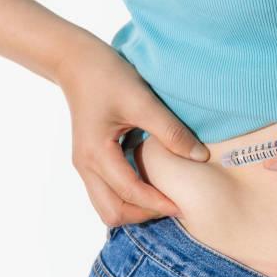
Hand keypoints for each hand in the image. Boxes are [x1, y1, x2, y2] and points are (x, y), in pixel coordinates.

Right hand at [56, 38, 209, 225]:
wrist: (76, 62)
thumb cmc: (107, 76)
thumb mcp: (142, 101)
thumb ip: (171, 131)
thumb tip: (200, 156)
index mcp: (96, 153)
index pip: (130, 192)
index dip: (158, 203)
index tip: (183, 206)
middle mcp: (85, 166)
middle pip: (112, 212)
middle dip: (144, 214)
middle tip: (173, 205)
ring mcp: (84, 166)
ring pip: (107, 208)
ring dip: (134, 210)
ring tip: (162, 199)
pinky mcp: (89, 162)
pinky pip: (106, 195)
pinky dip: (127, 199)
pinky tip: (149, 187)